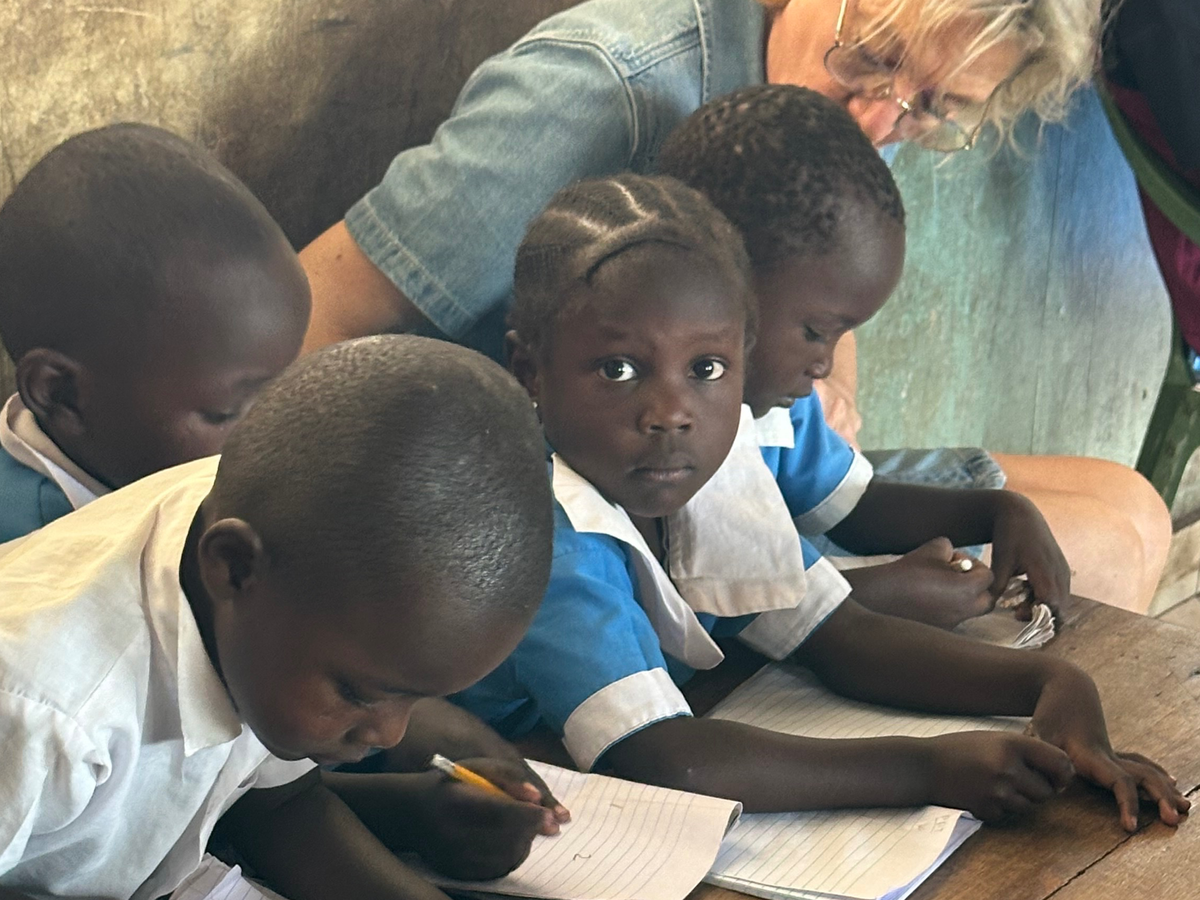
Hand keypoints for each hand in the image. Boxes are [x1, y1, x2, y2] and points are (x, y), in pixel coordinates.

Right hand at [411, 757, 561, 878]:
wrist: (411, 813)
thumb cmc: (449, 784)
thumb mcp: (474, 769)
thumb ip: (508, 779)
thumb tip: (538, 799)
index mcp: (456, 801)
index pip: (501, 812)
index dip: (530, 815)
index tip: (551, 816)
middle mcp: (452, 833)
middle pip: (506, 838)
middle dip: (531, 830)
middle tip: (544, 821)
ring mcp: (453, 857)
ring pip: (505, 858)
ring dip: (525, 843)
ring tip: (525, 829)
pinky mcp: (457, 872)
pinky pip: (496, 870)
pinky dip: (511, 857)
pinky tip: (511, 843)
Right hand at [846, 538, 993, 628]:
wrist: (880, 596)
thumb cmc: (907, 571)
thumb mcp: (932, 548)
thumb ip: (949, 548)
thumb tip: (952, 555)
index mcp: (967, 590)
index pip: (988, 577)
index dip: (975, 565)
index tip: (956, 562)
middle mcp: (964, 611)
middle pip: (987, 601)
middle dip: (977, 588)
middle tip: (959, 577)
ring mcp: (951, 624)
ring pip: (969, 612)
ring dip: (962, 599)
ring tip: (940, 588)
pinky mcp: (937, 631)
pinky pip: (952, 619)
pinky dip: (946, 609)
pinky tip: (926, 600)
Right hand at [926, 731, 1073, 821]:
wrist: (925, 766)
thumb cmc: (962, 749)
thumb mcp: (995, 739)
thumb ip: (1027, 753)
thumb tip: (1062, 776)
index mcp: (1012, 744)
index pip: (1060, 764)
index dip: (1062, 773)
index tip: (1057, 776)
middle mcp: (1008, 768)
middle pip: (1047, 791)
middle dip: (1038, 789)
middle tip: (1018, 779)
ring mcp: (998, 792)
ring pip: (1030, 806)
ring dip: (1021, 800)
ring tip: (998, 785)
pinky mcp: (988, 810)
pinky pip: (1009, 816)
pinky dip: (1002, 809)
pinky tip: (984, 793)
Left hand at [989, 493, 1069, 610]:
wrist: (1021, 513)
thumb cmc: (1010, 535)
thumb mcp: (1000, 560)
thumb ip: (997, 585)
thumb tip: (990, 606)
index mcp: (1044, 569)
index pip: (1052, 603)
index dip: (1039, 615)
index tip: (1018, 615)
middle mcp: (1059, 572)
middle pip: (1060, 606)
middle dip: (1041, 616)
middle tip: (1017, 613)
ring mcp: (1063, 571)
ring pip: (1061, 601)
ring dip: (1043, 608)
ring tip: (1019, 604)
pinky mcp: (1062, 570)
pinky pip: (1060, 592)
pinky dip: (1046, 598)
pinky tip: (1026, 593)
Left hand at [1028, 668, 1189, 830]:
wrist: (1066, 687)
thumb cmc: (1049, 713)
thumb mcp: (1037, 734)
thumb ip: (1041, 757)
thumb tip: (1055, 780)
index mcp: (1091, 755)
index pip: (1118, 781)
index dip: (1127, 803)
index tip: (1131, 827)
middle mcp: (1107, 755)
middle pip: (1142, 776)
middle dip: (1160, 797)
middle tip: (1174, 819)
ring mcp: (1112, 753)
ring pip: (1145, 770)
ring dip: (1164, 789)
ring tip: (1186, 807)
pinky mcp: (1111, 751)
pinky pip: (1139, 764)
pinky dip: (1156, 774)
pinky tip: (1170, 783)